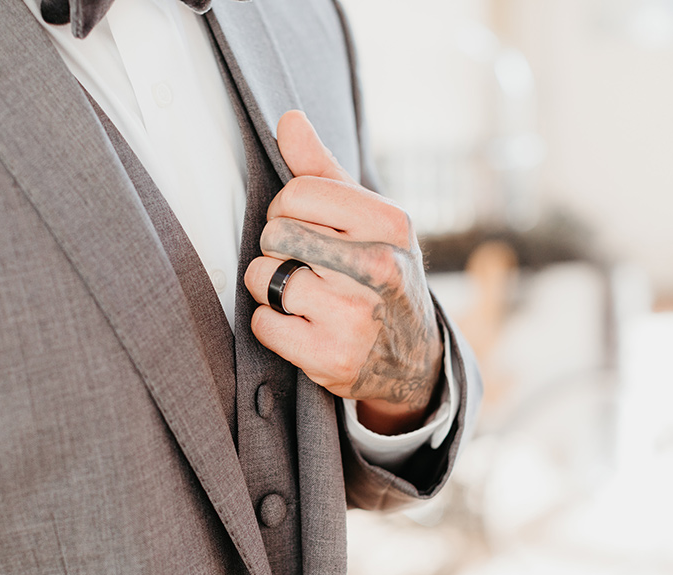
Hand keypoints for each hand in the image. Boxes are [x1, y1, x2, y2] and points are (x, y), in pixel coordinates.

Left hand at [244, 111, 442, 434]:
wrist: (411, 357)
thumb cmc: (378, 272)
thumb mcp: (366, 218)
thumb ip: (321, 170)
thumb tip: (288, 119)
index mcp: (389, 223)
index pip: (296, 192)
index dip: (287, 209)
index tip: (306, 227)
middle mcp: (378, 267)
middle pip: (275, 233)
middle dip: (278, 248)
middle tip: (305, 264)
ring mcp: (354, 316)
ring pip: (262, 277)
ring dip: (270, 286)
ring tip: (303, 294)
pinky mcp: (329, 357)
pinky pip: (261, 322)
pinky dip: (270, 323)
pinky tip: (301, 324)